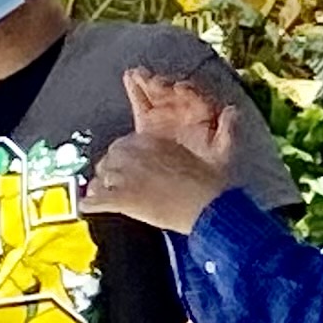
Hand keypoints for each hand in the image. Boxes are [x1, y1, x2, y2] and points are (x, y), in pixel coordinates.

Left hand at [83, 69, 238, 232]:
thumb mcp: (220, 151)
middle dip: (112, 172)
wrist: (209, 211)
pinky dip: (90, 204)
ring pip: (99, 179)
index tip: (131, 169)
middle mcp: (131, 153)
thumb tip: (233, 110)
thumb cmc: (213, 184)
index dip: (125, 159)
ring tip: (107, 198)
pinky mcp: (120, 199)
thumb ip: (222, 130)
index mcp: (149, 138)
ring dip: (100, 188)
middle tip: (122, 186)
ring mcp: (123, 176)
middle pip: (107, 160)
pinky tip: (89, 207)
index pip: (123, 145)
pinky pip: (94, 200)